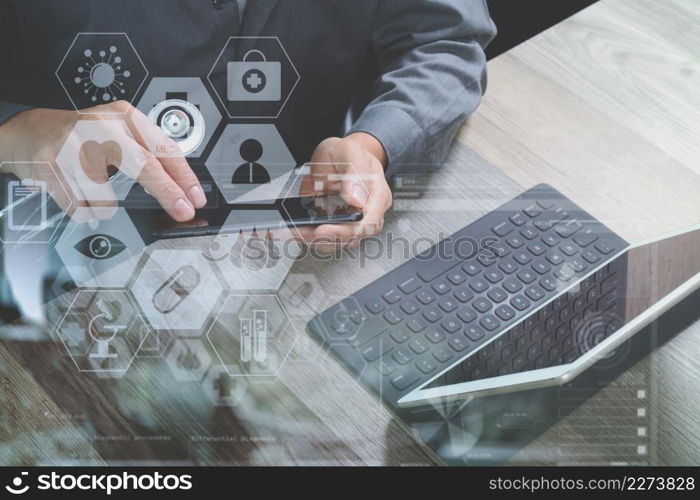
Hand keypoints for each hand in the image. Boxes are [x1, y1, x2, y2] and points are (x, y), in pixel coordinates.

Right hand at [0, 101, 205, 221]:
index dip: (184, 176)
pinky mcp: (51, 165)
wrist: (32, 131)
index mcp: (125, 116)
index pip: (163, 148)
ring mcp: (74, 145)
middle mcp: (100, 126)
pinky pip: (80, 205)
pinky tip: (76, 191)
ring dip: (105, 206)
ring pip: (106, 196)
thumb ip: (150, 155)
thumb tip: (182, 190)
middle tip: (182, 211)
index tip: (196, 197)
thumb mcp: (122, 133)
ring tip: (94, 190)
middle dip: (167, 193)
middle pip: (143, 165)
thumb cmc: (86, 136)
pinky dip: (83, 209)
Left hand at [294, 133, 391, 252]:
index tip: (325, 229)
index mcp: (377, 197)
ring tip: (294, 231)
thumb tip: (357, 200)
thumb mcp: (350, 153)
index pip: (369, 223)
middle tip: (307, 232)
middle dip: (327, 239)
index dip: (347, 231)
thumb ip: (355, 174)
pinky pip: (320, 237)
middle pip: (351, 237)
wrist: (335, 156)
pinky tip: (292, 230)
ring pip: (335, 241)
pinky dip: (305, 235)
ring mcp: (348, 222)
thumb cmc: (347, 154)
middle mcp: (365, 214)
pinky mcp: (332, 225)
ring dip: (313, 240)